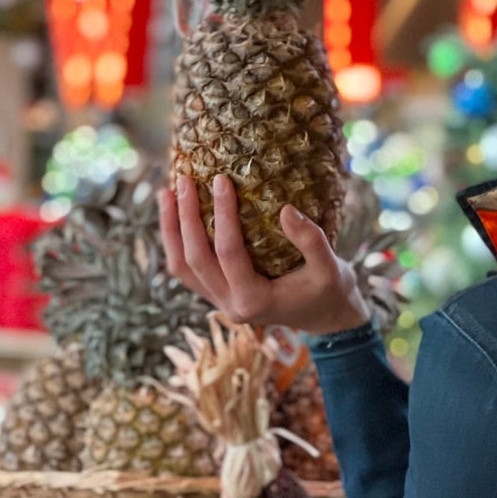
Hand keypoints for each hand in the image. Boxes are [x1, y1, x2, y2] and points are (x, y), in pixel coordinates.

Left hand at [158, 173, 370, 336]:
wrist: (326, 318)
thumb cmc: (330, 291)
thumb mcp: (330, 267)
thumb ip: (311, 240)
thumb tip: (285, 209)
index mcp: (255, 302)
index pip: (229, 253)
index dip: (222, 215)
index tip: (221, 180)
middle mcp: (231, 306)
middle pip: (195, 260)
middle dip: (185, 218)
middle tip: (184, 180)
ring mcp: (220, 303)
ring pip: (181, 268)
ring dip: (171, 230)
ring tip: (166, 193)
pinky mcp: (217, 295)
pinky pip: (187, 270)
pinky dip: (176, 242)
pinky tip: (174, 214)